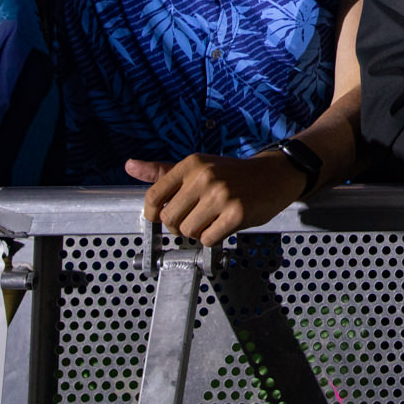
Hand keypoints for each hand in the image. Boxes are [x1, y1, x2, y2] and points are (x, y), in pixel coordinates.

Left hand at [127, 153, 306, 247]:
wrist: (274, 175)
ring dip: (198, 232)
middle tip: (197, 218)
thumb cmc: (233, 174)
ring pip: (188, 231)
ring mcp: (221, 195)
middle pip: (169, 219)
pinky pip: (208, 239)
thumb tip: (130, 166)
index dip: (154, 213)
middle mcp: (204, 177)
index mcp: (192, 164)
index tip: (164, 216)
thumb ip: (163, 171)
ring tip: (213, 219)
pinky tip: (225, 224)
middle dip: (180, 225)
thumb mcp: (199, 166)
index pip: (154, 196)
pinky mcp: (236, 213)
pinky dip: (214, 238)